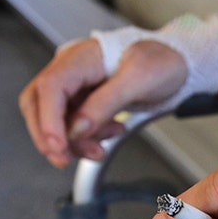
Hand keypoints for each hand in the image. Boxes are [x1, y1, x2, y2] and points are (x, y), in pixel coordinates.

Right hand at [18, 38, 187, 167]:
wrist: (179, 62)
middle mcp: (71, 69)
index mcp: (80, 58)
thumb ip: (106, 103)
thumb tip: (77, 128)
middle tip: (64, 160)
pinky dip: (86, 137)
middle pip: (38, 105)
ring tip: (101, 148)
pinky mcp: (84, 99)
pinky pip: (73, 124)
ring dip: (72, 141)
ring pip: (54, 119)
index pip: (50, 89)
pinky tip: (110, 133)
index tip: (58, 148)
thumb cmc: (163, 61)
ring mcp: (76, 85)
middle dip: (49, 136)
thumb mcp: (139, 81)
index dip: (48, 121)